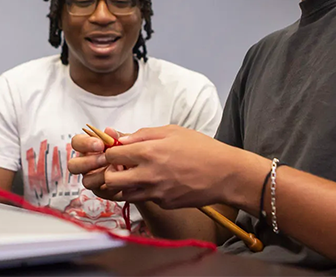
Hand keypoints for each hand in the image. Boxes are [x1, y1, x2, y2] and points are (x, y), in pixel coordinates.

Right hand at [68, 127, 127, 201]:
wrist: (142, 168)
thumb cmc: (129, 152)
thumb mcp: (125, 141)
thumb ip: (116, 136)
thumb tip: (109, 130)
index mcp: (88, 148)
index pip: (76, 143)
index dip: (85, 143)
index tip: (100, 144)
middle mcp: (86, 164)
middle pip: (73, 165)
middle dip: (89, 162)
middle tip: (105, 158)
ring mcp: (92, 179)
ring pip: (86, 181)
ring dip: (101, 174)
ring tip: (117, 168)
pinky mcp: (101, 191)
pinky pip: (101, 191)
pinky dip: (112, 185)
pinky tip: (123, 179)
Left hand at [100, 125, 270, 209]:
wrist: (225, 174)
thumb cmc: (202, 149)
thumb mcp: (172, 131)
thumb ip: (143, 134)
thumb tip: (121, 139)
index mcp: (148, 152)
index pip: (111, 156)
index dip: (110, 153)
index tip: (117, 151)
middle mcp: (148, 175)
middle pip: (110, 180)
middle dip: (111, 173)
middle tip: (121, 167)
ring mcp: (156, 192)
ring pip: (124, 194)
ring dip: (125, 185)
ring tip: (138, 174)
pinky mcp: (164, 204)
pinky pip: (146, 199)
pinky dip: (146, 191)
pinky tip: (159, 182)